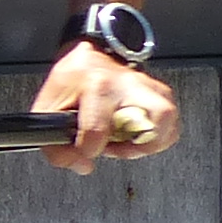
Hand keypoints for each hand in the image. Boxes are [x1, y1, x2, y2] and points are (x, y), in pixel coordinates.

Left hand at [34, 43, 177, 174]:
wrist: (88, 57)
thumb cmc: (71, 82)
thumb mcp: (49, 108)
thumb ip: (55, 145)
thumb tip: (81, 165)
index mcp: (96, 84)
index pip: (98, 130)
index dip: (88, 151)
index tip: (84, 150)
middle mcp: (127, 83)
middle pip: (151, 118)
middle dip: (135, 144)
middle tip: (116, 146)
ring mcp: (147, 86)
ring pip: (167, 118)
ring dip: (151, 141)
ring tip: (130, 142)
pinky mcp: (160, 92)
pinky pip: (172, 122)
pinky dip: (159, 136)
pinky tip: (140, 135)